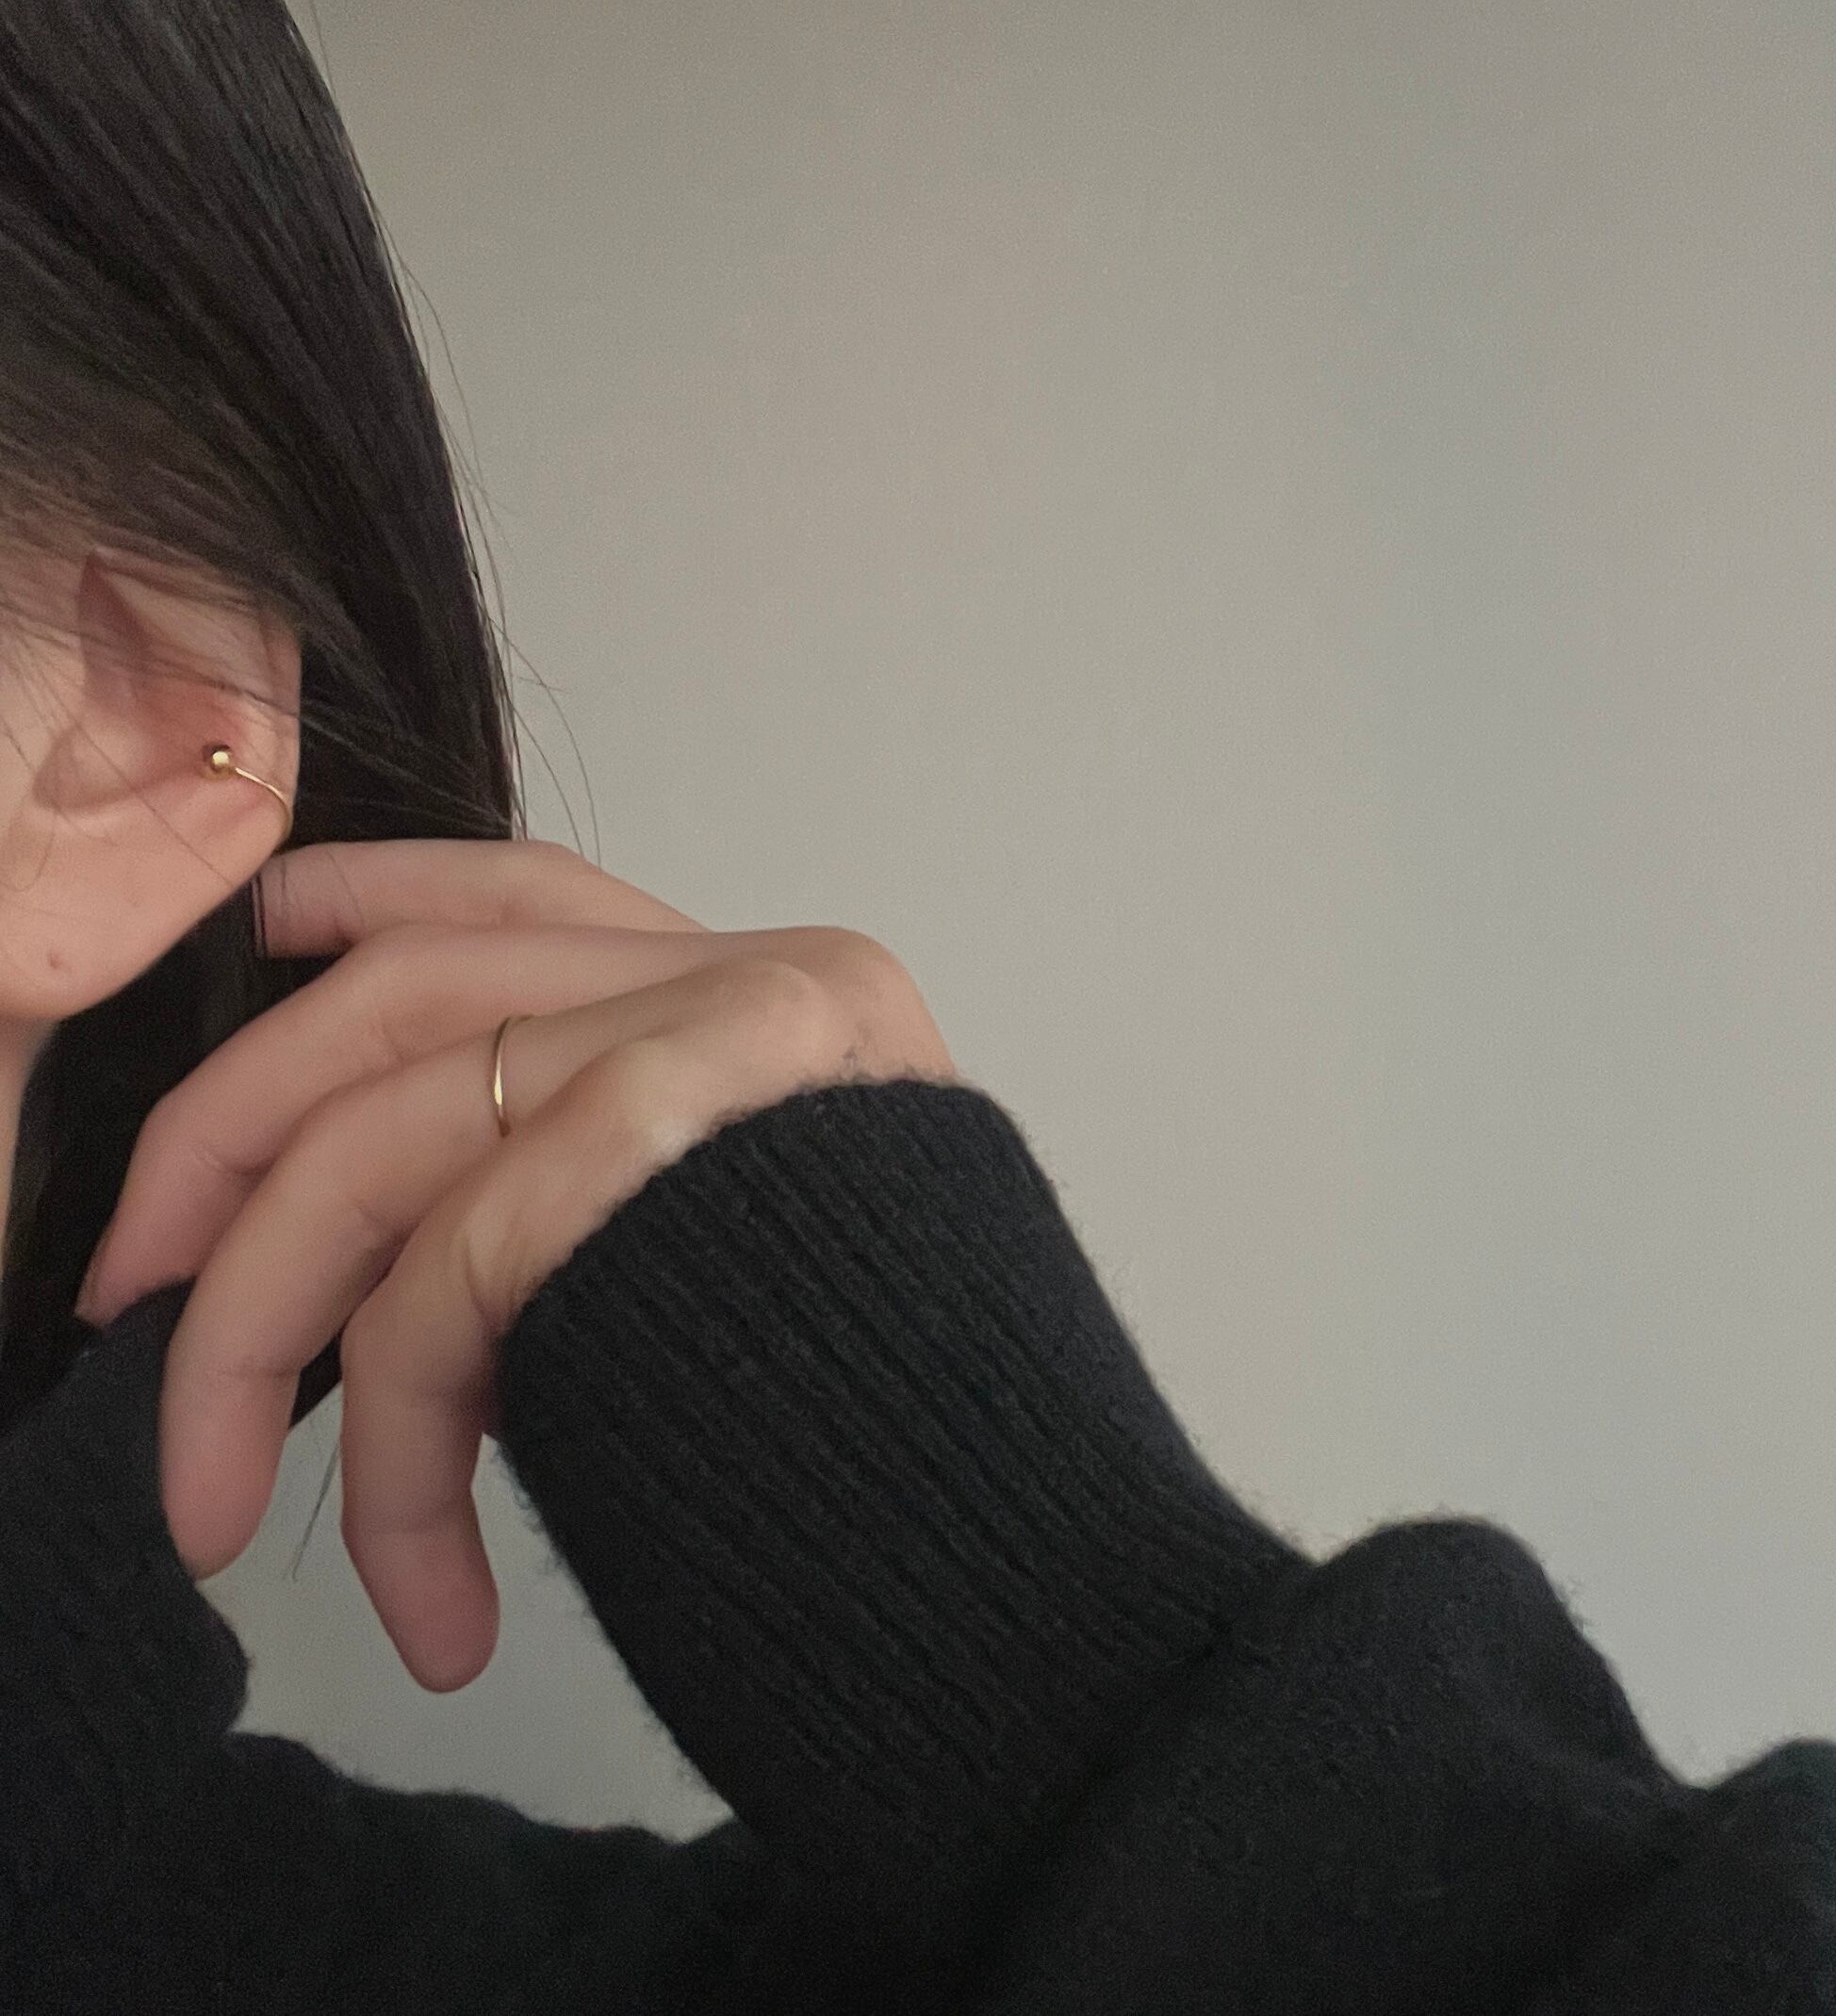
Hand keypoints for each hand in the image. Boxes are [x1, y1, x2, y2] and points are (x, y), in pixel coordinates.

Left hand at [74, 838, 956, 1691]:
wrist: (1061, 1552)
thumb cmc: (890, 1438)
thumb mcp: (743, 1262)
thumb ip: (601, 1191)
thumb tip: (380, 1243)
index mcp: (773, 996)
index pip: (531, 889)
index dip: (375, 891)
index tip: (266, 930)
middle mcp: (760, 982)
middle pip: (409, 996)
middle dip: (222, 1150)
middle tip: (124, 1307)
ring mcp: (734, 1044)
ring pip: (394, 1135)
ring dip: (257, 1343)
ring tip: (216, 1521)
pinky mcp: (685, 1141)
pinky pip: (454, 1269)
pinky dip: (395, 1449)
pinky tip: (433, 1596)